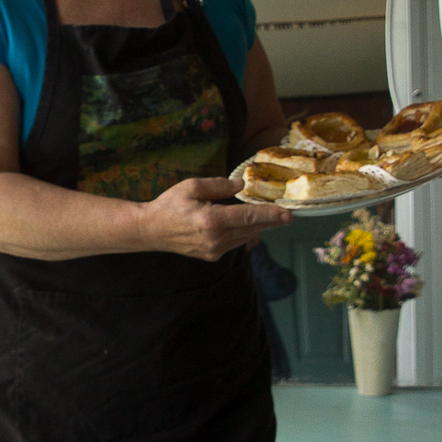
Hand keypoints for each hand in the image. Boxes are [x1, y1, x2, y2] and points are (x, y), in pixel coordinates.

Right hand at [141, 176, 293, 261]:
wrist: (151, 231)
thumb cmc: (169, 205)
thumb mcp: (191, 186)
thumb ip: (219, 185)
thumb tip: (241, 185)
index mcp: (212, 221)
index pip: (249, 217)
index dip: (271, 215)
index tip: (289, 214)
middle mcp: (216, 239)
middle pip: (252, 228)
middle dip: (270, 221)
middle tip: (287, 214)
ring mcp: (215, 250)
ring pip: (246, 237)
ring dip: (258, 226)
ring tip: (267, 216)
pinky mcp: (212, 256)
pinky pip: (236, 242)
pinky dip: (244, 232)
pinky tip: (246, 224)